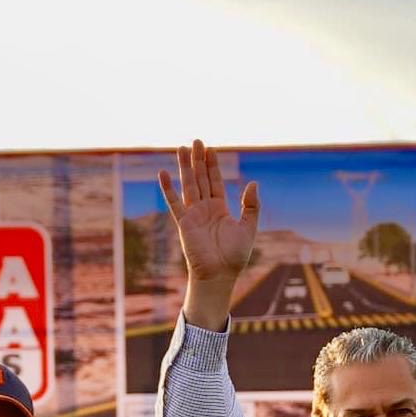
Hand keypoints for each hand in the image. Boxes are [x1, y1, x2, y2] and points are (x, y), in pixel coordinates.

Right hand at [158, 140, 260, 331]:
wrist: (220, 275)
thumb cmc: (235, 256)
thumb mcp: (248, 227)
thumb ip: (251, 205)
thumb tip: (253, 183)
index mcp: (219, 209)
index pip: (214, 181)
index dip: (212, 165)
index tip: (210, 148)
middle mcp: (204, 209)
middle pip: (200, 178)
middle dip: (198, 160)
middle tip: (196, 141)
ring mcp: (193, 214)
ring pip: (188, 185)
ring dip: (185, 167)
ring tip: (182, 148)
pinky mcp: (184, 223)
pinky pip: (174, 203)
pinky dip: (168, 188)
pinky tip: (162, 173)